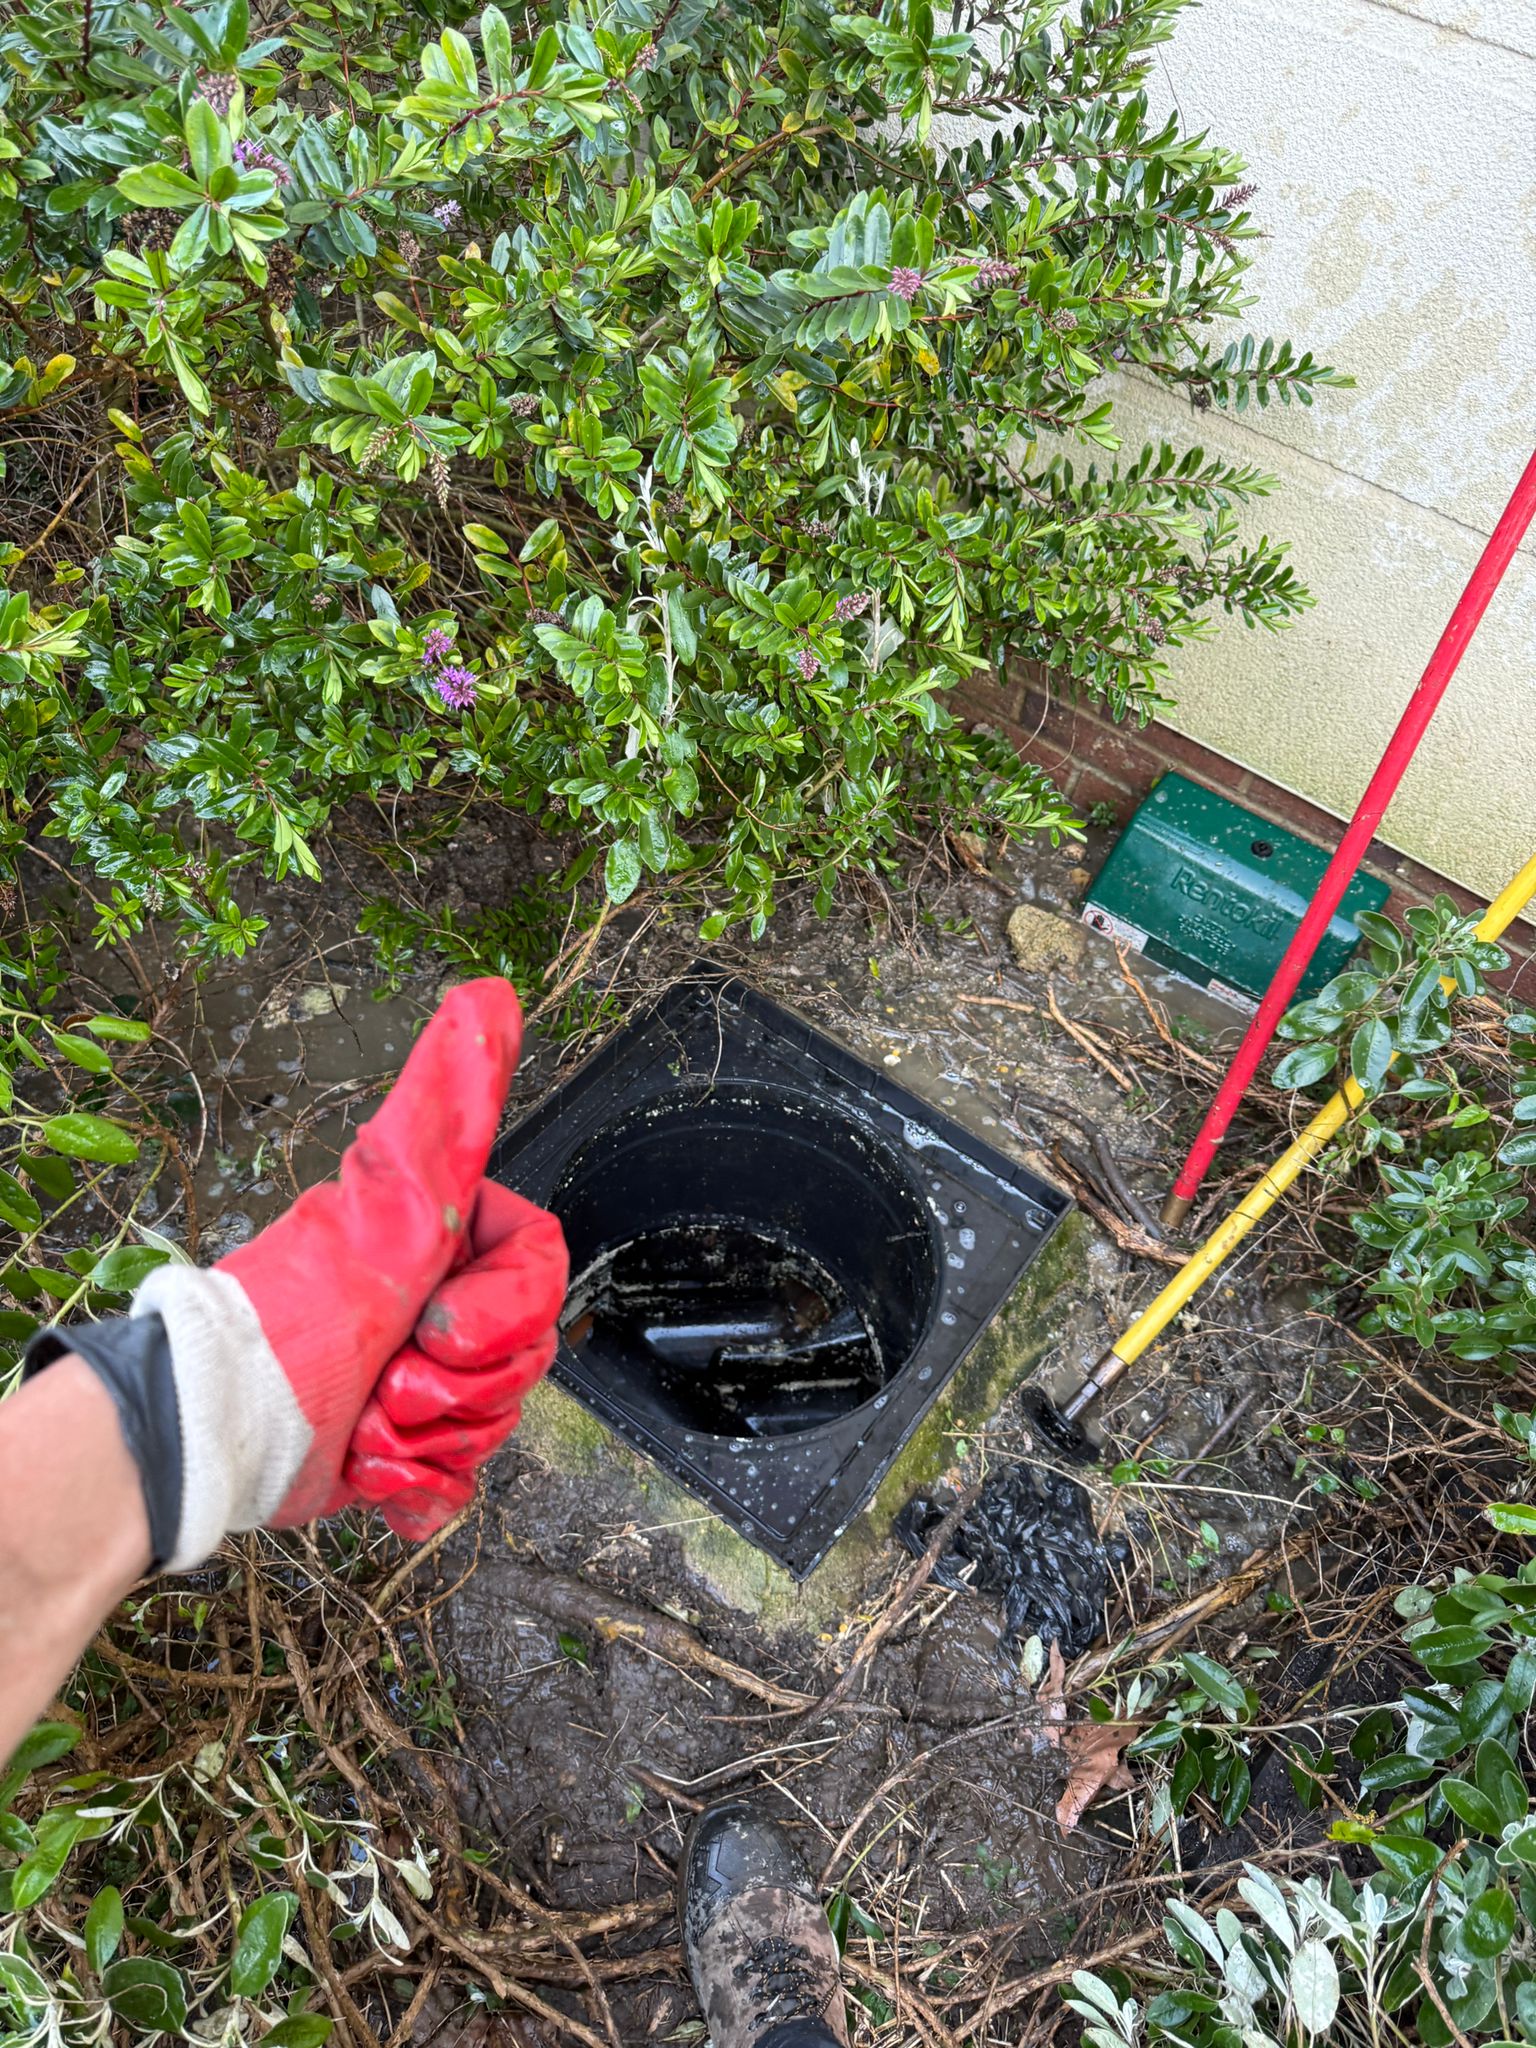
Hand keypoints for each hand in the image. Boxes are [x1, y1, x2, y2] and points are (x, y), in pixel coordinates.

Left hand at [114, 978, 566, 1562]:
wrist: (220, 1434)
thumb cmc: (297, 1320)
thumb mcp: (391, 1205)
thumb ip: (447, 1108)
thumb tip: (490, 995)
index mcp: (444, 1238)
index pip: (541, 1275)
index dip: (503, 1312)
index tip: (442, 1321)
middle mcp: (436, 1300)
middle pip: (526, 1354)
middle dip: (462, 1384)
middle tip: (394, 1376)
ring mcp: (421, 1377)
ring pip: (497, 1421)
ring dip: (430, 1435)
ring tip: (366, 1420)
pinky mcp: (402, 1450)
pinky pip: (460, 1480)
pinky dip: (415, 1487)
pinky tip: (370, 1469)